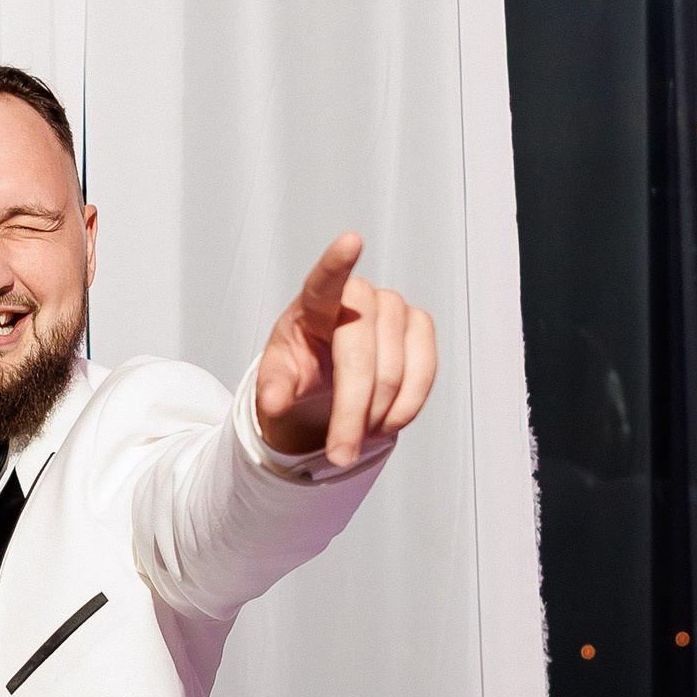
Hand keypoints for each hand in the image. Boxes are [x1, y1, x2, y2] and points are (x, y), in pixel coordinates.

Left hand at [254, 232, 436, 467]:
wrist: (327, 378)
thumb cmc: (299, 368)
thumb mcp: (277, 380)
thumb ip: (272, 388)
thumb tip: (272, 403)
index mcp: (314, 303)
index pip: (325, 279)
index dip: (338, 262)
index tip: (351, 241)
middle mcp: (359, 297)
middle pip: (360, 353)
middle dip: (351, 411)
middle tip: (340, 455)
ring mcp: (394, 308)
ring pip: (394, 367)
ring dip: (376, 414)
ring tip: (357, 437)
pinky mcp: (420, 327)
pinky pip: (425, 370)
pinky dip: (407, 406)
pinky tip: (387, 424)